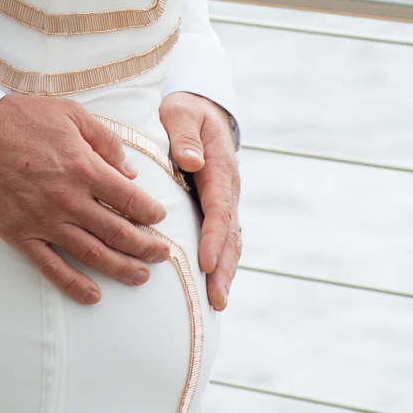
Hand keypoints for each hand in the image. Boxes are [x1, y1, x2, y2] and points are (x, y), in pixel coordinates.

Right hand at [0, 95, 171, 306]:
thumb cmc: (19, 117)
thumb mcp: (70, 113)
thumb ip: (104, 141)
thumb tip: (128, 172)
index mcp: (82, 167)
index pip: (129, 199)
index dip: (150, 212)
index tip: (159, 218)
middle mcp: (67, 199)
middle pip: (118, 232)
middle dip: (146, 246)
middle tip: (162, 254)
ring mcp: (43, 221)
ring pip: (92, 254)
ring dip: (121, 268)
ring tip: (141, 276)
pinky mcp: (19, 235)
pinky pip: (51, 267)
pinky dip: (74, 285)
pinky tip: (93, 296)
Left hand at [158, 92, 240, 309]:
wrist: (201, 110)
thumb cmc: (185, 112)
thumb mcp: (181, 113)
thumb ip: (185, 135)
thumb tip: (192, 161)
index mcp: (219, 168)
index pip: (218, 208)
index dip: (213, 237)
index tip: (206, 261)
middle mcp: (227, 188)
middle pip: (230, 233)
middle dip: (224, 267)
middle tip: (216, 298)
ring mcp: (225, 200)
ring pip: (231, 240)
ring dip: (226, 271)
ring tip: (218, 302)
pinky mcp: (218, 207)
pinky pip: (224, 237)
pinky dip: (223, 262)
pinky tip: (214, 285)